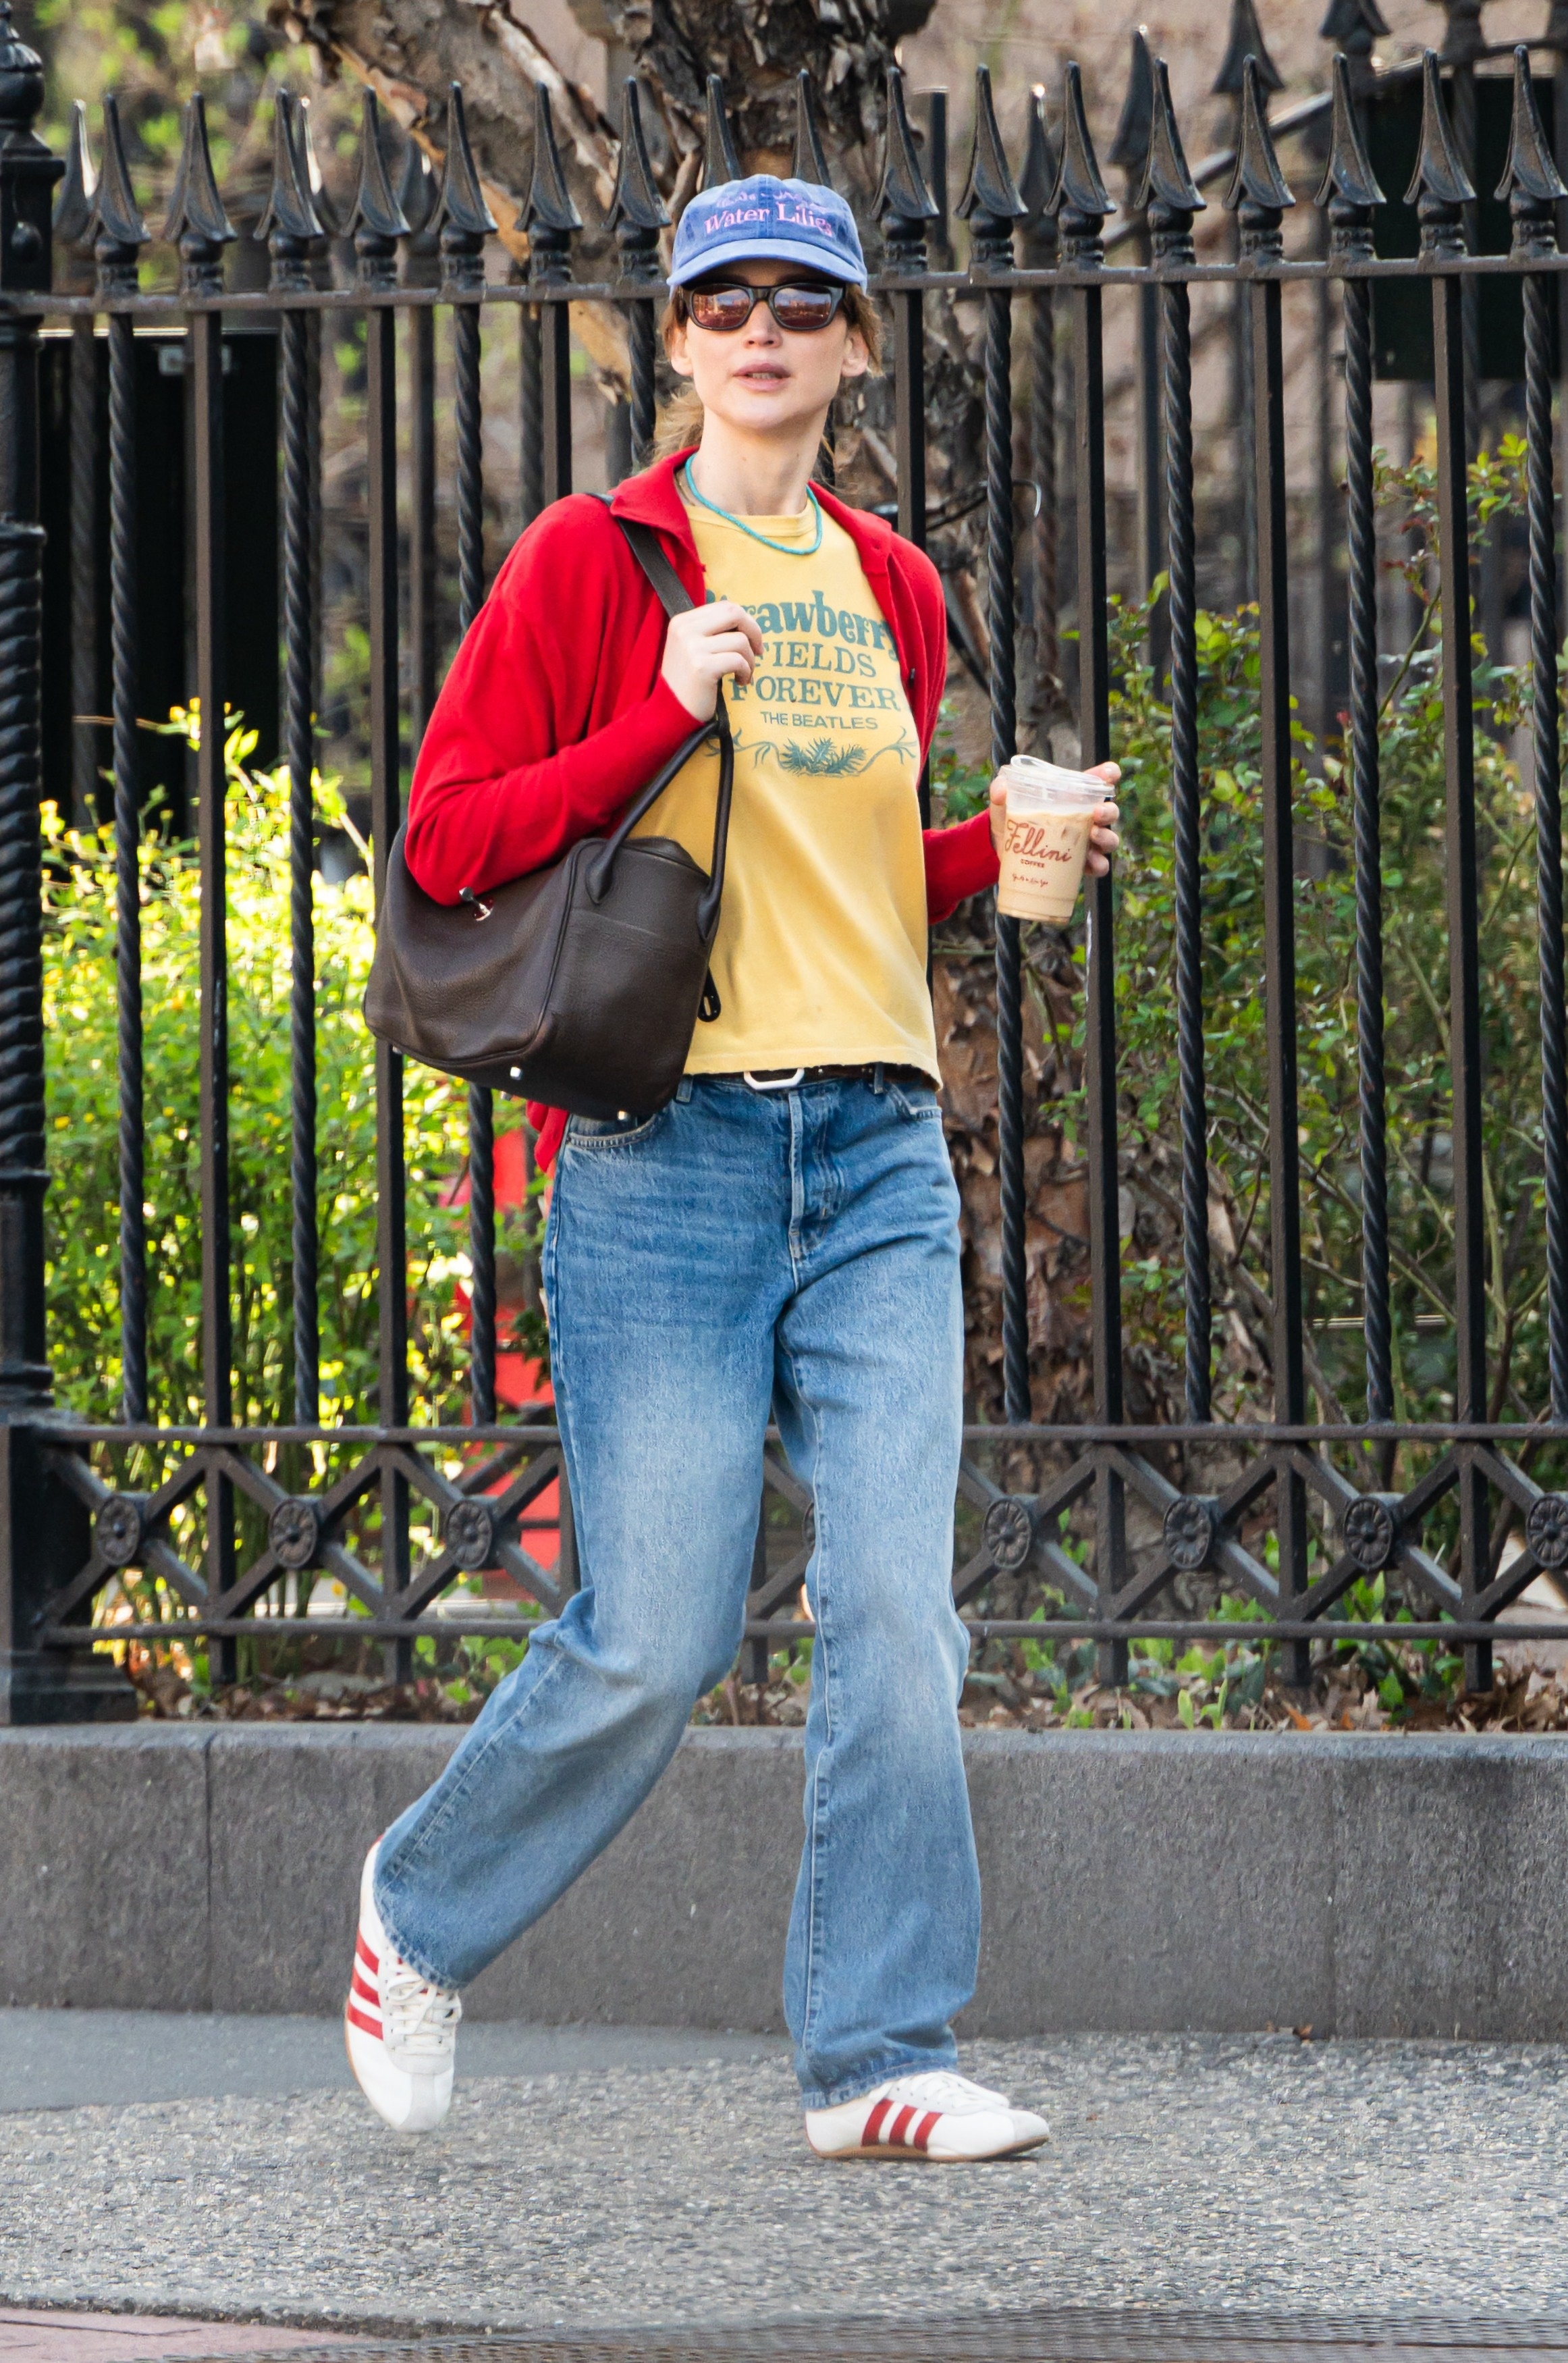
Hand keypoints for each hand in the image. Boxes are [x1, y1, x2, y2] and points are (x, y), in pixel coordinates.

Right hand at [661, 601, 764, 721]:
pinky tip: (740, 682)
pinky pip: (738, 661)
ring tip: (743, 674)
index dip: (745, 621)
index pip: (725, 606)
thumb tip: (746, 623)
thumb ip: (712, 631)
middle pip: (734, 613)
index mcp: (683, 621)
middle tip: (758, 650)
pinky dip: (746, 672)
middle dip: (754, 631)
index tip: (751, 640)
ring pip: (740, 640)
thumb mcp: (692, 648)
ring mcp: (692, 648)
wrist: (670, 712)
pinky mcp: (702, 667)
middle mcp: (685, 630)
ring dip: (750, 660)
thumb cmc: (688, 682)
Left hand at [988, 760, 1121, 874]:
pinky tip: (1090, 862)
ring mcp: (1085, 842)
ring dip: (1106, 837)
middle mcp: (1084, 817)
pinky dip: (1099, 864)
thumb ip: (1000, 791)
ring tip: (1093, 836)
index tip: (1109, 774)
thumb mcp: (1003, 802)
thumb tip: (1001, 790)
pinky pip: (1100, 866)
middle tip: (1096, 813)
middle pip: (1110, 811)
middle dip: (1109, 811)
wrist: (1001, 851)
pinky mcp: (1080, 864)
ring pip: (1110, 839)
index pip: (1098, 781)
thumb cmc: (1010, 818)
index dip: (1108, 774)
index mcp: (1072, 796)